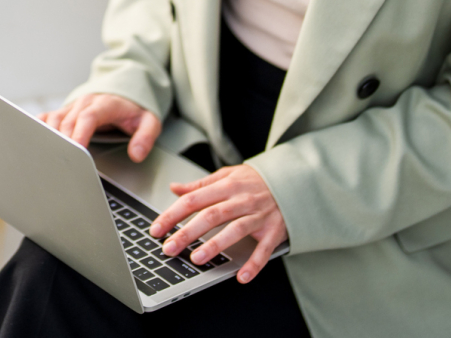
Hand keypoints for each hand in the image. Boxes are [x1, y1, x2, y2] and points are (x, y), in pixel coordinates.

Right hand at [40, 94, 161, 162]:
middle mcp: (85, 103)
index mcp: (105, 104)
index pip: (88, 117)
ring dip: (50, 137)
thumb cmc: (134, 108)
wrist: (126, 89)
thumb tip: (136, 154)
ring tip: (47, 156)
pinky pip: (47, 117)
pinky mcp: (65, 110)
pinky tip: (37, 142)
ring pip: (54, 120)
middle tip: (61, 162)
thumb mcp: (149, 121)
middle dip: (63, 142)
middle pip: (68, 121)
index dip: (80, 133)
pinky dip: (40, 129)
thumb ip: (145, 137)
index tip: (76, 150)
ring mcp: (72, 106)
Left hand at [148, 165, 287, 282]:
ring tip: (197, 259)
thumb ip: (200, 185)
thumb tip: (175, 188)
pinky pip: (264, 249)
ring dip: (215, 245)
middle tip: (169, 248)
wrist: (294, 180)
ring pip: (234, 229)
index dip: (173, 215)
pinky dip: (254, 263)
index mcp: (226, 185)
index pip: (193, 200)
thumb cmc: (255, 181)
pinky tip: (241, 276)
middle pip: (210, 215)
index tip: (156, 229)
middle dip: (187, 233)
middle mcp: (241, 200)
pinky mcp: (274, 230)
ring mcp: (258, 215)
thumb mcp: (227, 175)